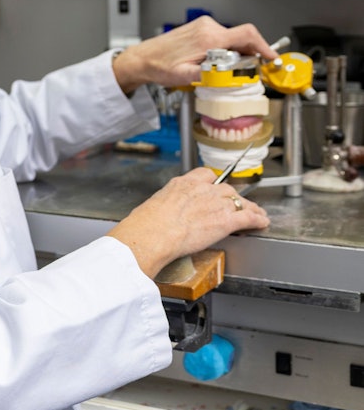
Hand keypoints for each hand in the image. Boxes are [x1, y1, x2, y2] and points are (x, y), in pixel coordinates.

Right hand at [107, 167, 268, 277]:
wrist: (154, 234)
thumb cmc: (146, 224)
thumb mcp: (153, 206)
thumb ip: (165, 207)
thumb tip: (161, 215)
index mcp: (182, 184)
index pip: (205, 175)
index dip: (213, 182)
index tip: (214, 187)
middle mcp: (202, 190)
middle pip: (225, 189)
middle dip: (232, 197)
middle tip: (235, 204)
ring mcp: (216, 204)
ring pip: (240, 201)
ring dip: (249, 208)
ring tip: (256, 213)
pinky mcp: (226, 220)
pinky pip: (248, 217)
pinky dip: (257, 220)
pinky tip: (262, 222)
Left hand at [112, 16, 278, 93]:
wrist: (142, 58)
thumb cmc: (159, 66)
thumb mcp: (186, 76)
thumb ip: (210, 75)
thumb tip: (229, 76)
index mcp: (209, 38)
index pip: (247, 35)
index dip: (265, 46)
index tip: (272, 58)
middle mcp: (208, 27)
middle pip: (242, 37)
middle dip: (251, 53)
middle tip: (252, 70)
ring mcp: (204, 25)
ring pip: (232, 38)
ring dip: (238, 52)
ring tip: (229, 69)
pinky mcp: (199, 28)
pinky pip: (222, 36)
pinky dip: (227, 48)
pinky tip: (219, 61)